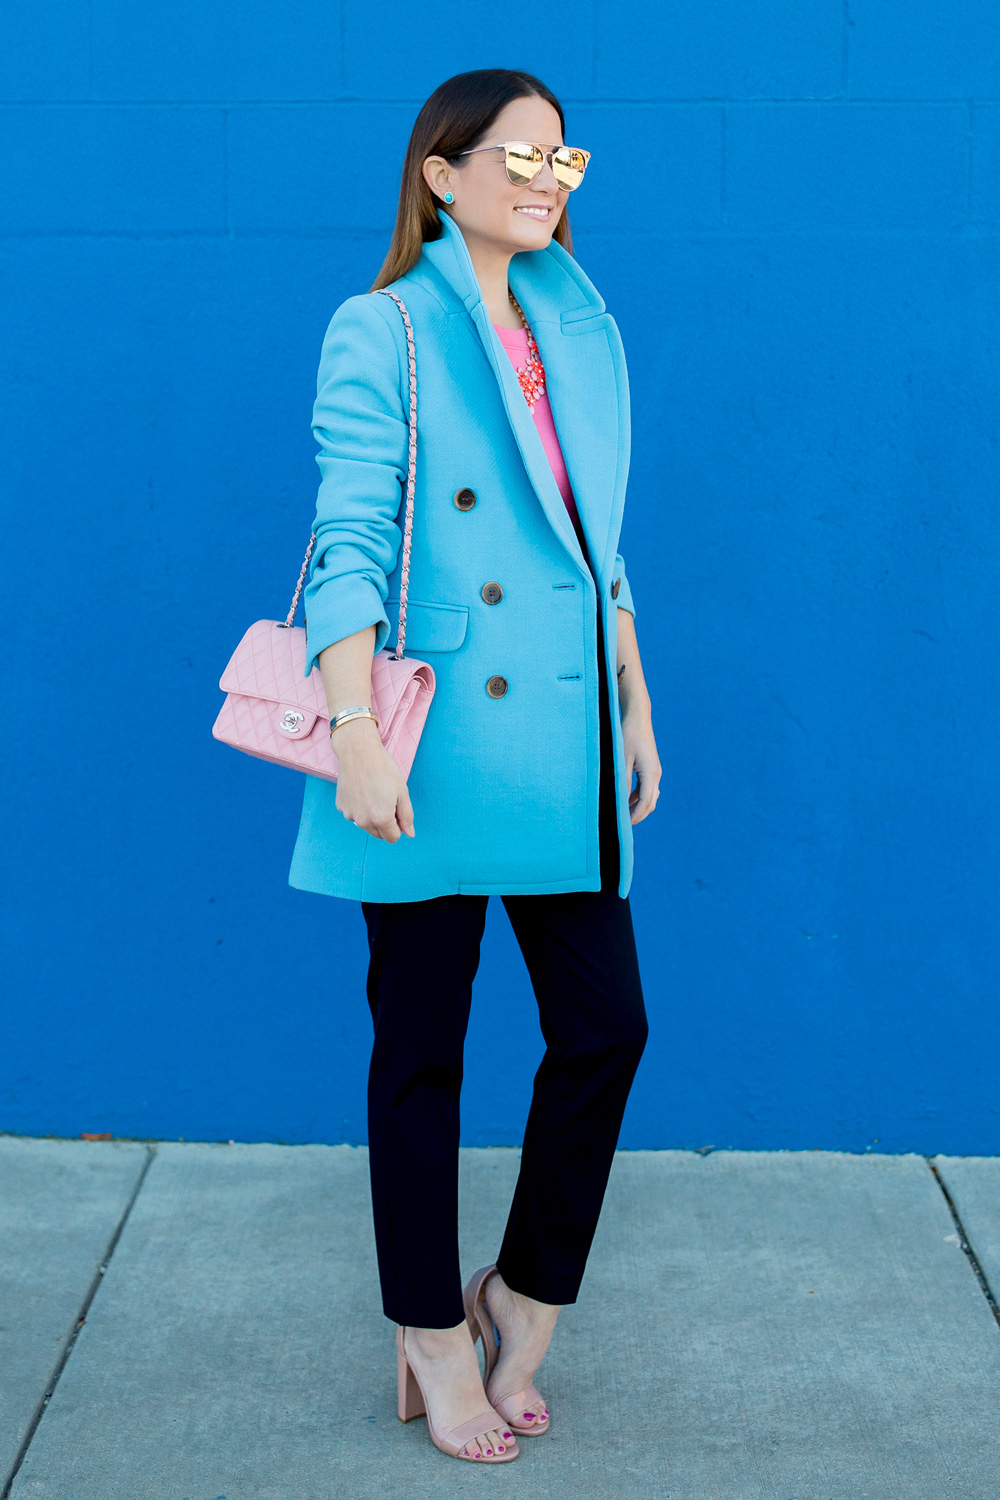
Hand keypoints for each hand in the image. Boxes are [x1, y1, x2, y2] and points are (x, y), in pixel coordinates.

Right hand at [331, 718, 414, 840]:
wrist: (358, 752)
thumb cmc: (383, 769)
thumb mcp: (402, 791)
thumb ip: (407, 816)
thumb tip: (409, 834)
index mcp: (381, 819)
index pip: (393, 838)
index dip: (398, 826)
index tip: (397, 811)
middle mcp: (363, 821)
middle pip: (378, 834)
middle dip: (385, 823)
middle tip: (387, 800)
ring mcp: (350, 815)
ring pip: (365, 824)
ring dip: (371, 816)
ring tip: (373, 793)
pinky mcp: (341, 807)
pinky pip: (354, 814)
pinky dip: (359, 807)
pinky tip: (362, 790)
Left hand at [621, 707, 660, 824]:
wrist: (637, 716)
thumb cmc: (628, 734)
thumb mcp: (622, 759)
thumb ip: (622, 780)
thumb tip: (620, 800)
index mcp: (651, 773)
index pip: (646, 802)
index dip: (636, 816)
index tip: (624, 826)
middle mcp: (656, 773)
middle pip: (650, 802)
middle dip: (638, 815)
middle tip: (623, 825)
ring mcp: (654, 770)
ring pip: (650, 796)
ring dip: (638, 807)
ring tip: (624, 815)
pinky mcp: (650, 767)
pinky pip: (646, 788)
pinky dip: (638, 797)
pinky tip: (626, 800)